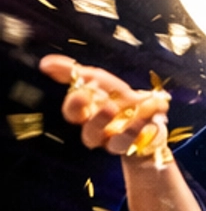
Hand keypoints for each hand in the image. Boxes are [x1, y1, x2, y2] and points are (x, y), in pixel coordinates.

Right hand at [41, 54, 168, 155]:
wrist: (145, 114)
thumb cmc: (115, 96)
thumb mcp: (95, 78)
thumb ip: (71, 71)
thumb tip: (44, 64)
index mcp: (86, 114)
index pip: (72, 113)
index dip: (74, 105)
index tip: (83, 93)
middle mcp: (98, 131)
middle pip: (89, 134)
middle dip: (98, 121)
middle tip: (110, 107)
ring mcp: (117, 142)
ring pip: (115, 143)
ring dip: (127, 129)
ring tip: (139, 113)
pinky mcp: (136, 146)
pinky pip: (139, 142)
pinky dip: (147, 126)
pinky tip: (156, 111)